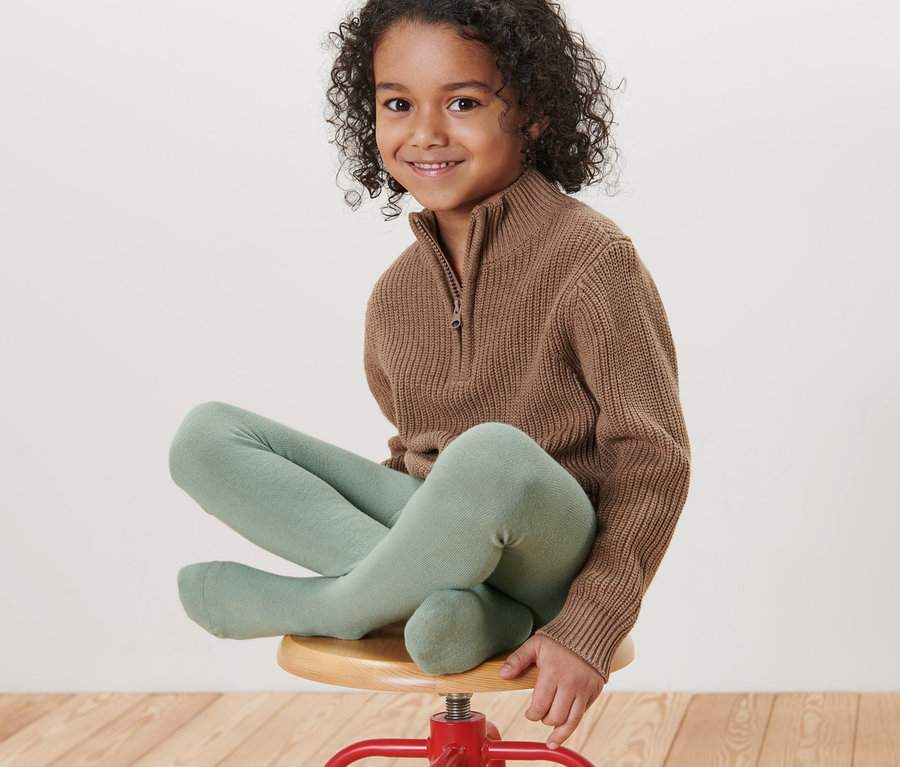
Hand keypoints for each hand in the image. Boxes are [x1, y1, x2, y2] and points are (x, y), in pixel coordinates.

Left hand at [498, 634, 604, 748]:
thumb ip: (517, 660)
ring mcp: (584, 688)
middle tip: (540, 715)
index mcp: (552, 672)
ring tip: (552, 740)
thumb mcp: (535, 644)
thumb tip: (502, 675)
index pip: (540, 706)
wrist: (589, 630)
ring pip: (571, 720)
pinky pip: (583, 713)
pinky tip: (566, 728)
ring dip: (560, 732)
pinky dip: (573, 722)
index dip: (532, 714)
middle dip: (544, 720)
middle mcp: (570, 683)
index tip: (529, 713)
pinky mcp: (594, 691)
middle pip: (555, 716)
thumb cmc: (559, 638)